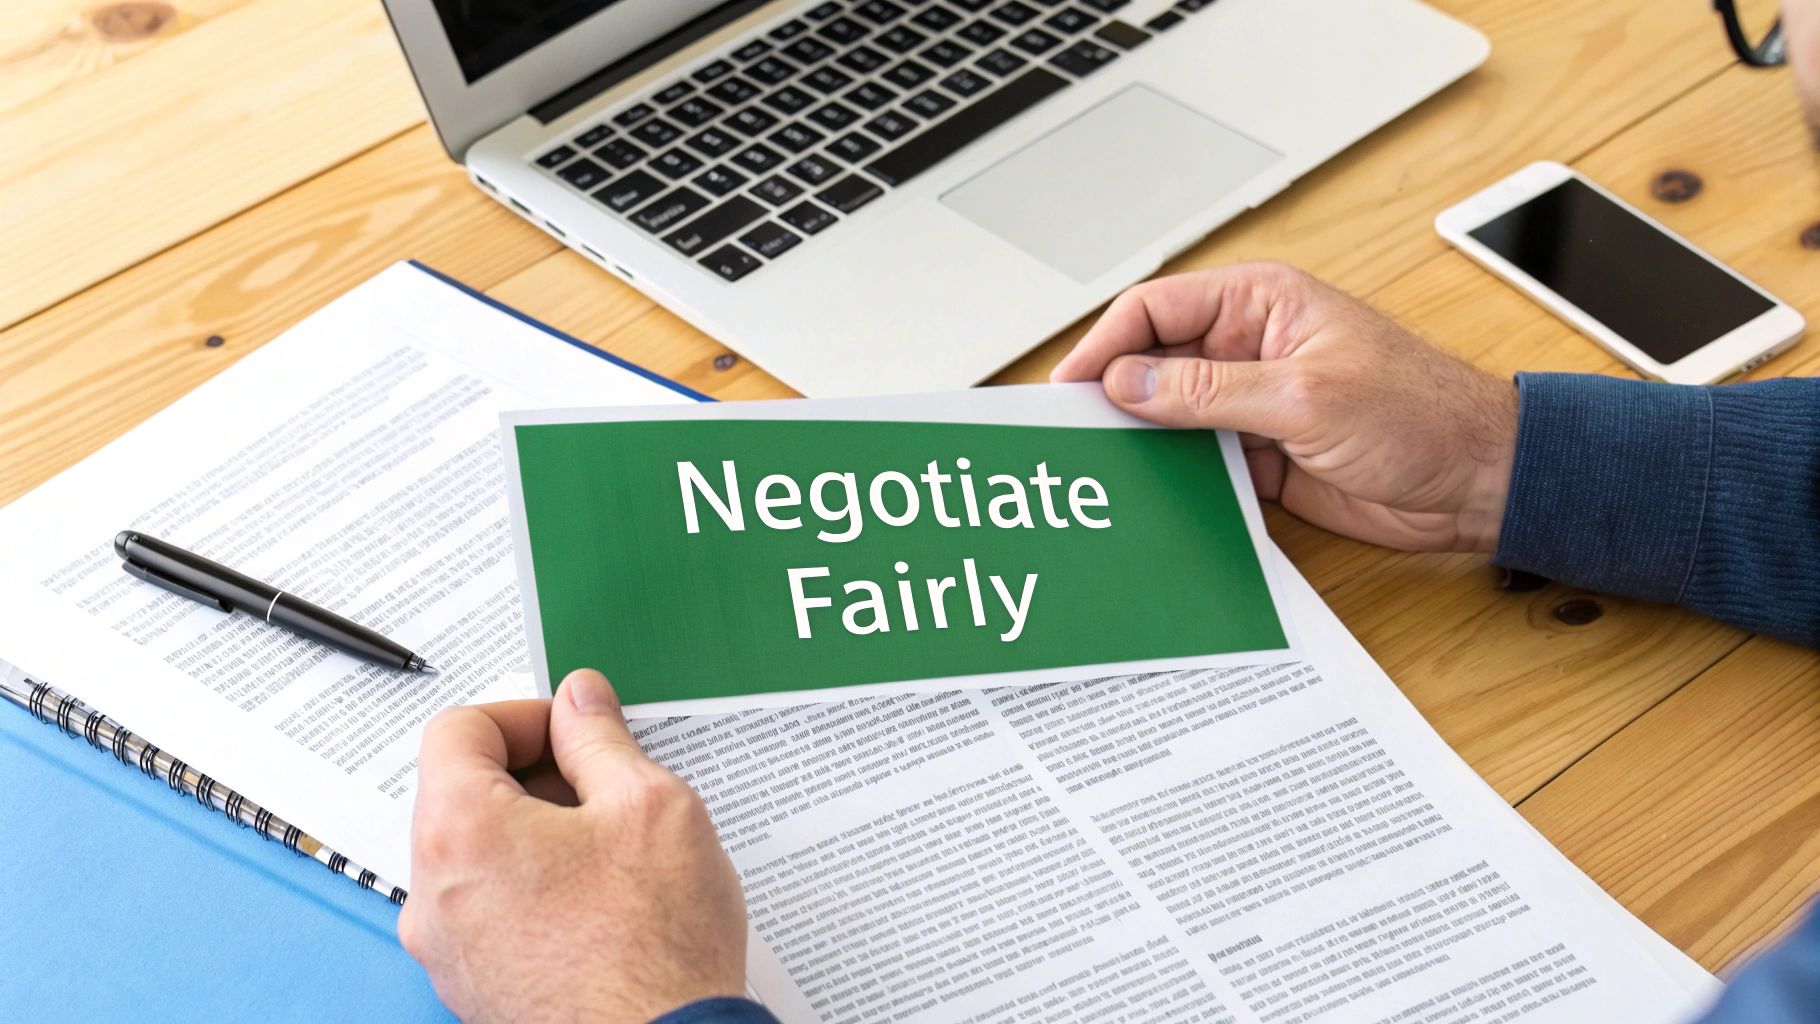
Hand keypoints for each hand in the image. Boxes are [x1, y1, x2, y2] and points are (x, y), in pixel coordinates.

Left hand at [400, 670, 746, 1023]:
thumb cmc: (657, 948)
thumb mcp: (649, 804)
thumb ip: (600, 738)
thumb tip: (580, 701)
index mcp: (461, 833)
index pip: (458, 730)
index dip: (524, 714)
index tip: (574, 728)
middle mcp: (433, 895)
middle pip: (461, 793)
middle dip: (534, 774)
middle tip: (606, 785)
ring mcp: (449, 949)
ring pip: (478, 853)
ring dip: (537, 830)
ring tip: (614, 847)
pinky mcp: (475, 986)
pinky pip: (489, 907)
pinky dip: (534, 884)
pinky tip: (602, 896)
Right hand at [1052, 263, 1516, 552]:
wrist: (1479, 482)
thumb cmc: (1424, 415)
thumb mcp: (1304, 398)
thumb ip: (1207, 391)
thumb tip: (1129, 382)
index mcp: (1260, 304)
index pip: (1156, 309)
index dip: (1106, 345)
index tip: (1070, 386)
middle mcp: (1250, 347)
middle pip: (1154, 363)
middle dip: (1114, 396)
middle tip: (1073, 432)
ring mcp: (1253, 403)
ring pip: (1171, 417)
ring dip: (1144, 443)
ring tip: (1106, 469)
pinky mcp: (1262, 454)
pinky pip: (1199, 462)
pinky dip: (1177, 481)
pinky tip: (1155, 499)